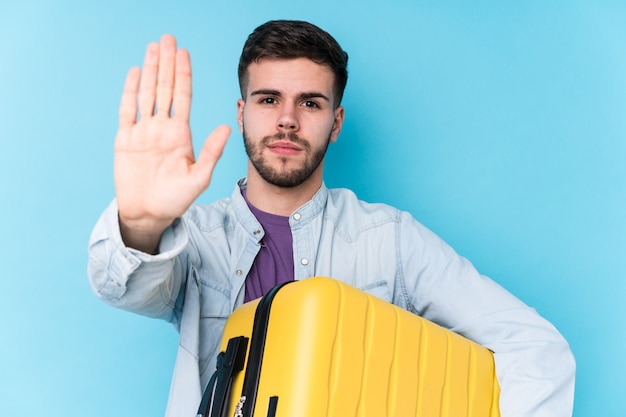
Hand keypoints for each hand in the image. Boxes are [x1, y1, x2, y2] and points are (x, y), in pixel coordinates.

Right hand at [113, 34, 229, 252]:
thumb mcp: (199, 177)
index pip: (182, 96)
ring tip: (153, 47)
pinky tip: (136, 73)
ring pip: (147, 94)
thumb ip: (211, 152)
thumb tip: (226, 126)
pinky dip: (131, 91)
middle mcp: (162, 127)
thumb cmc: (176, 199)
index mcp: (181, 133)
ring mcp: (143, 132)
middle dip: (167, 63)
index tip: (184, 53)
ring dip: (150, 70)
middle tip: (168, 38)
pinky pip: (127, 111)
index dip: (183, 74)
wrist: (149, 214)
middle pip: (165, 88)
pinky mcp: (125, 140)